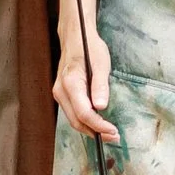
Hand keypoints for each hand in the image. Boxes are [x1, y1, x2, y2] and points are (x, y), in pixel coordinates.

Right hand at [53, 0, 119, 146]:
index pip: (84, 113)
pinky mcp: (62, 95)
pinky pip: (73, 113)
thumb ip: (100, 85)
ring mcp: (59, 94)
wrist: (75, 37)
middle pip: (77, 121)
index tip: (113, 132)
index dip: (99, 126)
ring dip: (91, 129)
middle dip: (96, 132)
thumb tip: (101, 107)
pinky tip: (98, 124)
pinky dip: (85, 122)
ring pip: (73, 120)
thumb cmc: (89, 47)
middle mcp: (60, 91)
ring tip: (109, 134)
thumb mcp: (101, 62)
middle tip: (115, 137)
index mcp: (70, 83)